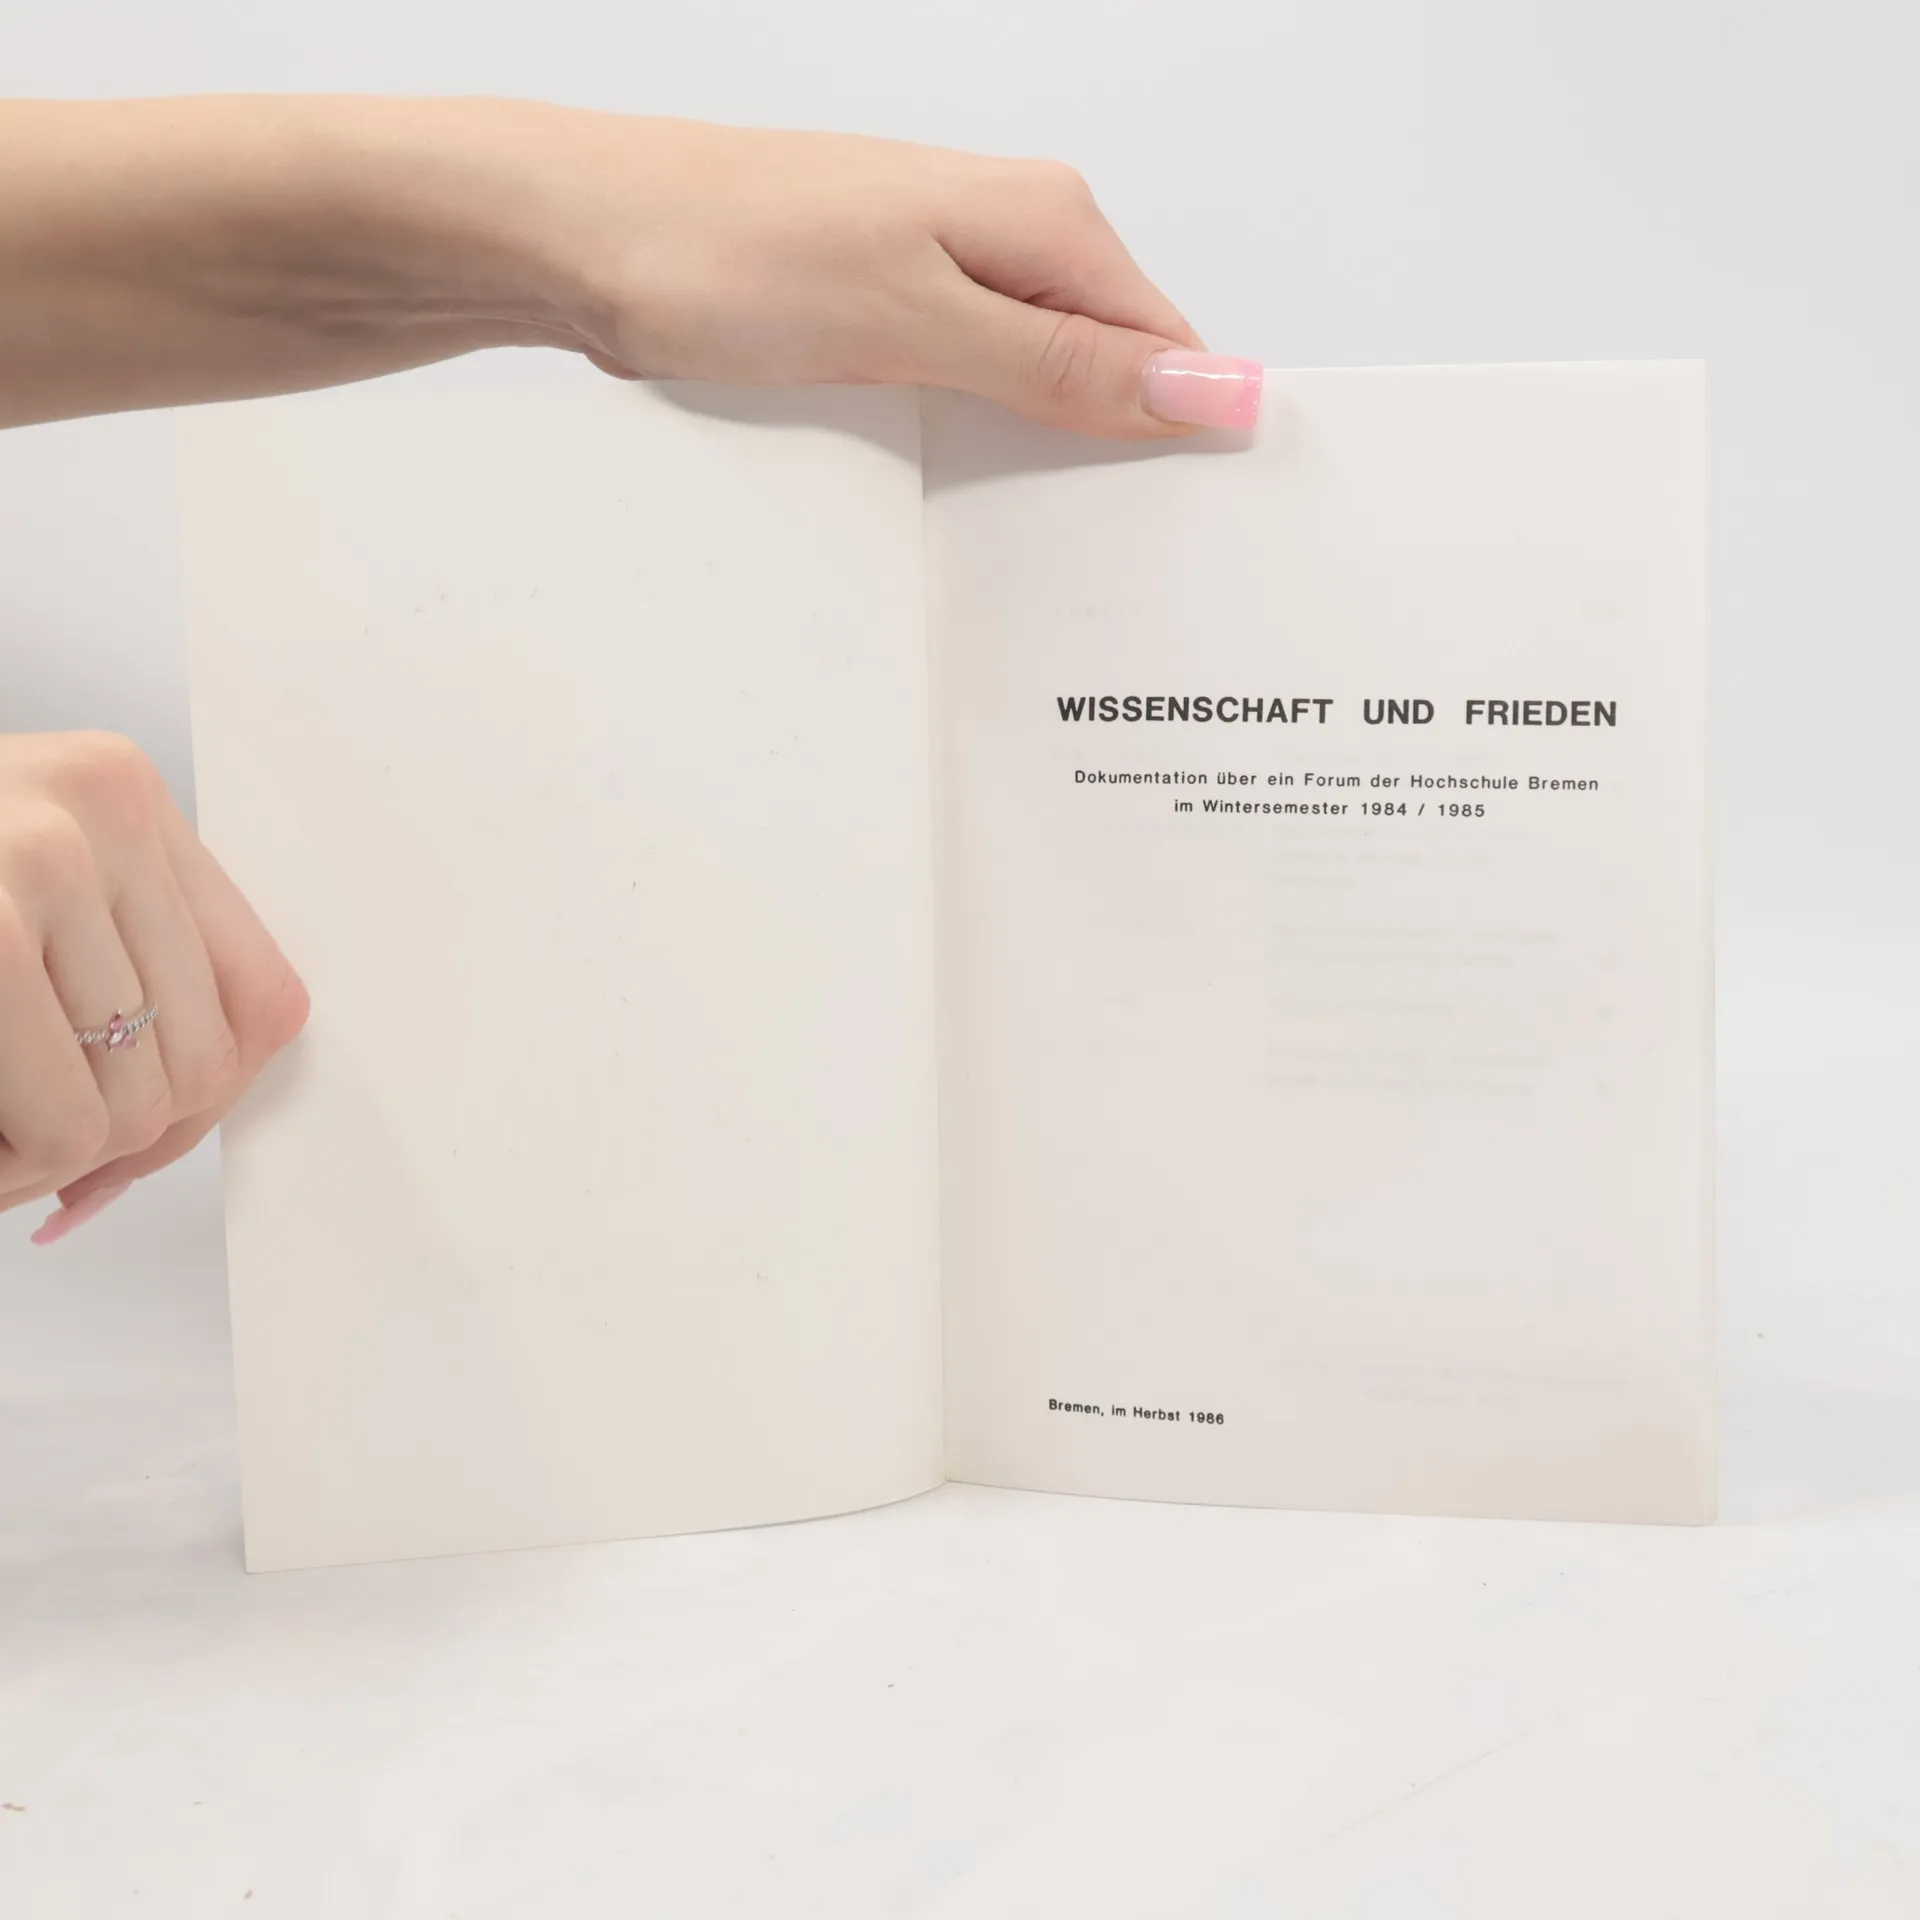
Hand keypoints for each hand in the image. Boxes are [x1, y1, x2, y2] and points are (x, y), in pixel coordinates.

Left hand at [0, 99, 1261, 436]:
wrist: (565, 234)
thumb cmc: (715, 250)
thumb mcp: (912, 318)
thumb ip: (1063, 364)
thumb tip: (1213, 389)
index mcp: (1041, 219)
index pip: (1173, 347)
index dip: (1189, 444)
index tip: (1188, 541)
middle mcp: (1002, 237)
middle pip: (1112, 371)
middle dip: (1118, 465)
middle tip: (1112, 575)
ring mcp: (938, 274)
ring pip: (1037, 388)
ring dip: (1042, 463)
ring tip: (1039, 553)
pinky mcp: (881, 311)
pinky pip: (967, 392)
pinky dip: (972, 450)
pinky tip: (959, 504)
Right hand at [0, 732, 308, 1242]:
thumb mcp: (21, 886)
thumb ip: (117, 955)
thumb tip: (193, 1110)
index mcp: (124, 797)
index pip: (262, 996)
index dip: (211, 1102)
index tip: (135, 1149)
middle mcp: (99, 813)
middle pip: (205, 1063)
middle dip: (118, 1147)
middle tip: (36, 1163)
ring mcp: (39, 864)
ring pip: (132, 1108)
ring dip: (50, 1163)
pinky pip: (61, 1126)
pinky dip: (10, 1173)